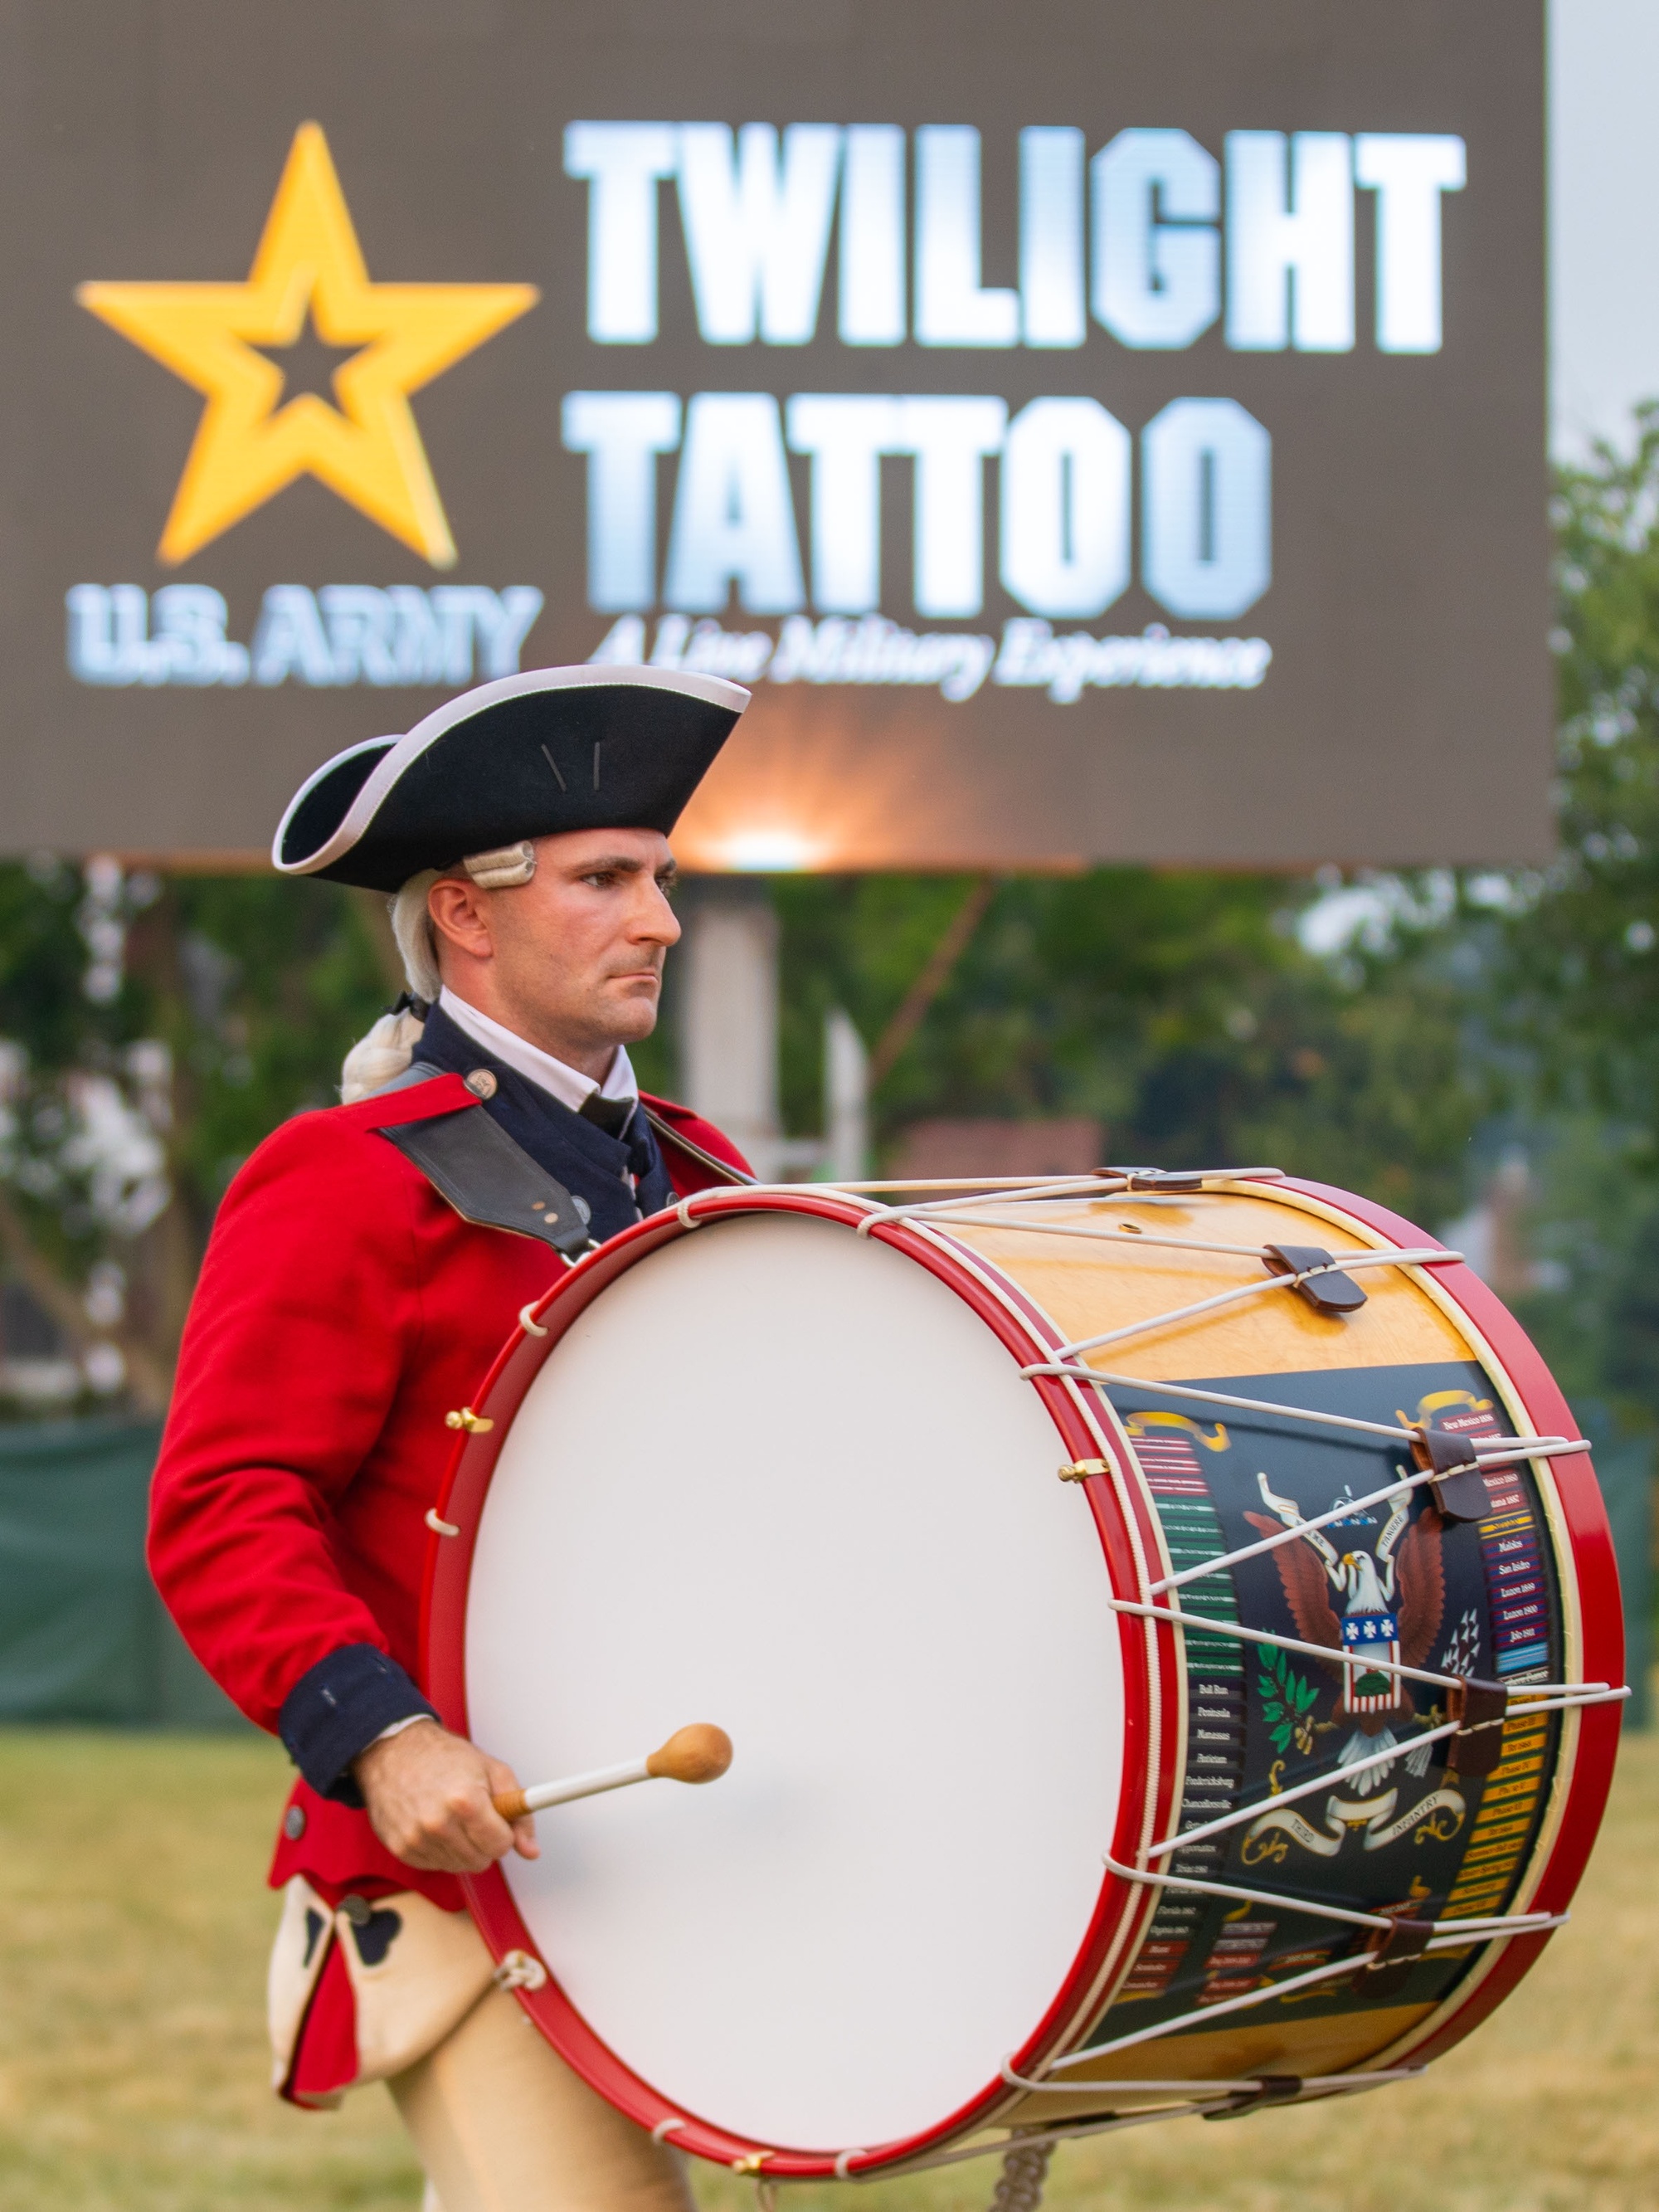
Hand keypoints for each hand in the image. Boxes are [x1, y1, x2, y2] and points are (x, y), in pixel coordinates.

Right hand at [352, 1718, 539, 1872]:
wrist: (394, 1751)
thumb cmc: (443, 1757)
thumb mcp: (492, 1770)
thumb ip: (519, 1811)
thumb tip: (531, 1850)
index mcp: (466, 1801)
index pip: (501, 1846)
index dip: (503, 1832)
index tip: (497, 1820)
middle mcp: (438, 1824)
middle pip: (481, 1860)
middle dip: (484, 1841)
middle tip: (474, 1815)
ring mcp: (417, 1839)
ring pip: (459, 1866)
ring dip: (462, 1847)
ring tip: (452, 1816)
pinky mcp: (401, 1849)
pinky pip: (435, 1865)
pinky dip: (440, 1849)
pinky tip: (433, 1824)